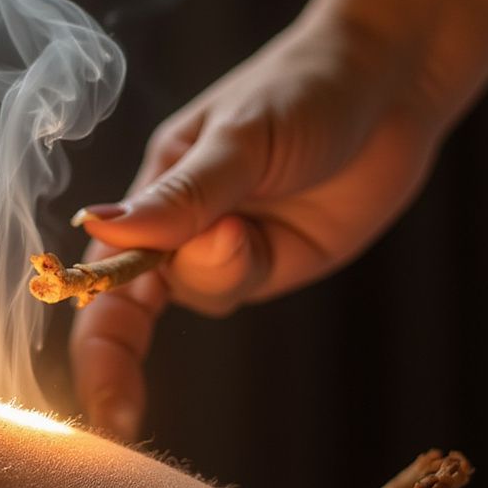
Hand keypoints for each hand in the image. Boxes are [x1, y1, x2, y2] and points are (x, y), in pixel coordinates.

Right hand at [69, 12, 441, 438]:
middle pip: (137, 302)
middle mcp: (177, 227)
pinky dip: (248, 270)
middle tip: (160, 359)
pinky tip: (266, 232)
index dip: (95, 346)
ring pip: (201, 294)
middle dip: (137, 338)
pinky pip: (243, 287)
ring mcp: (225, 248)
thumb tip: (98, 226)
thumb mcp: (238, 140)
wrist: (392, 82)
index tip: (104, 405)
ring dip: (221, 271)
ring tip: (249, 220)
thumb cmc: (303, 88)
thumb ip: (179, 197)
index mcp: (151, 191)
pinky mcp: (270, 262)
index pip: (97, 277)